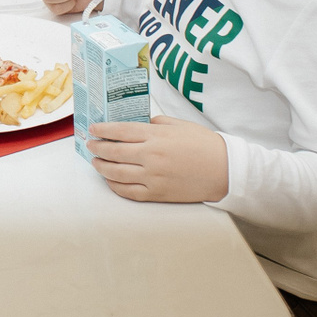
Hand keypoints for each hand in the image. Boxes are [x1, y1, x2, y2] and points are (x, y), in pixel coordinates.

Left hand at [86, 116, 228, 202]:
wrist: (226, 170)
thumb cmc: (204, 145)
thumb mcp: (179, 125)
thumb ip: (155, 123)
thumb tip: (139, 125)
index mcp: (156, 136)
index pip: (120, 131)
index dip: (102, 129)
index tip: (92, 128)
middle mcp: (151, 156)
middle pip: (114, 151)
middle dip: (97, 147)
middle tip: (90, 144)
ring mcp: (153, 177)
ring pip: (116, 173)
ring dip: (101, 167)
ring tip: (95, 161)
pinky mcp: (158, 193)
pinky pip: (129, 192)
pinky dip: (115, 186)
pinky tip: (110, 180)